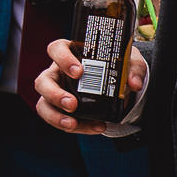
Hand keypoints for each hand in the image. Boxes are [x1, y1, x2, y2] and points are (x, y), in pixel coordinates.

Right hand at [32, 37, 146, 134]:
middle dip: (54, 94)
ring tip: (72, 124)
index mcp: (70, 54)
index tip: (78, 72)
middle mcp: (58, 73)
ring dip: (55, 116)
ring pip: (43, 104)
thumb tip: (134, 83)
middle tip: (72, 104)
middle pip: (43, 81)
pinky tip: (93, 128)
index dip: (63, 59)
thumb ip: (133, 69)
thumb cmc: (117, 66)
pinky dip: (75, 127)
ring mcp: (57, 92)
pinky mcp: (62, 110)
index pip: (57, 49)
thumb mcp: (129, 61)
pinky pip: (58, 120)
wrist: (120, 84)